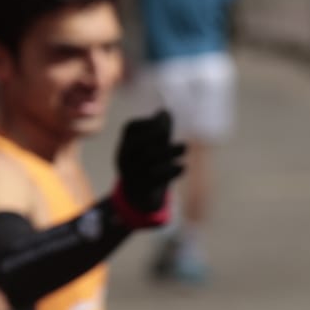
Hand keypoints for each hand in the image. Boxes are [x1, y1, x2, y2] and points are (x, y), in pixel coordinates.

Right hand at [113, 111, 184, 225]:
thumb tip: (166, 111)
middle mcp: (125, 157)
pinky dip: (171, 171)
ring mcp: (132, 174)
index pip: (131, 128)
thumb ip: (160, 131)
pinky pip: (155, 180)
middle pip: (137, 143)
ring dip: (169, 151)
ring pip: (148, 160)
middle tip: (171, 131)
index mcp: (126, 144)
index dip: (148, 122)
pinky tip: (183, 167)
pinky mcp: (142, 189)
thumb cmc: (147, 165)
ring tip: (185, 147)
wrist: (138, 198)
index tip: (165, 123)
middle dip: (156, 134)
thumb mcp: (152, 147)